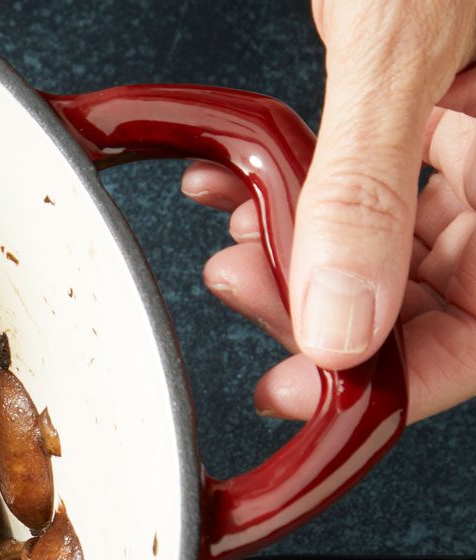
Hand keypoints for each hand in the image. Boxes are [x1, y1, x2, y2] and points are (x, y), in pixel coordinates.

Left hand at [180, 1, 475, 422]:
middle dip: (336, 309)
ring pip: (413, 234)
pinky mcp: (443, 82)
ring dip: (311, 253)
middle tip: (247, 299)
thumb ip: (367, 189)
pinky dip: (313, 187)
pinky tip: (245, 186)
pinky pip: (389, 166)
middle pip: (452, 285)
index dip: (412, 375)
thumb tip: (337, 330)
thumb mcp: (404, 41)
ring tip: (233, 249)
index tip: (312, 393)